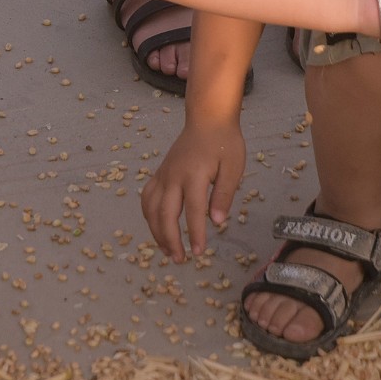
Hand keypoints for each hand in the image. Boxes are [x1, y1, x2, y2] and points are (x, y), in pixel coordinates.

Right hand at [140, 121, 246, 262]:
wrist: (208, 119)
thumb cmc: (225, 143)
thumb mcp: (233, 168)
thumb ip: (224, 195)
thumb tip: (217, 221)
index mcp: (194, 175)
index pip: (193, 211)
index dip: (195, 234)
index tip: (199, 252)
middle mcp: (173, 176)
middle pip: (165, 213)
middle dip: (170, 239)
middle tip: (180, 259)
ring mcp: (163, 175)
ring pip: (151, 208)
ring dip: (157, 232)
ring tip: (167, 250)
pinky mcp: (159, 173)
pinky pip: (147, 197)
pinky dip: (149, 215)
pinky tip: (156, 228)